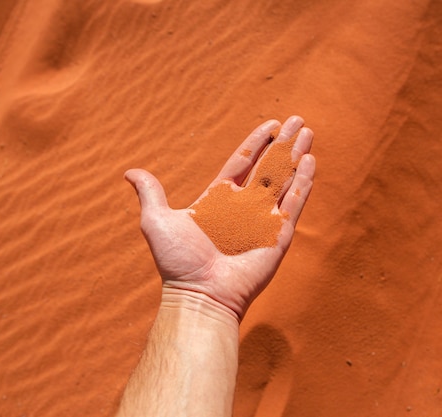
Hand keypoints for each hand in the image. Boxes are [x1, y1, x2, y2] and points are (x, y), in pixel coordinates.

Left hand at [125, 116, 314, 319]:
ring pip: (284, 180)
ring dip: (296, 157)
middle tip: (298, 120)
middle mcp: (244, 207)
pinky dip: (303, 183)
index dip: (256, 142)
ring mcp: (263, 221)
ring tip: (309, 134)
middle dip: (283, 143)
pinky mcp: (278, 235)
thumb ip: (151, 193)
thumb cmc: (177, 261)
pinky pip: (294, 204)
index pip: (242, 162)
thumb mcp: (157, 220)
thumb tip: (130, 172)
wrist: (200, 293)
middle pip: (268, 166)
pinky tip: (311, 162)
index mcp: (219, 200)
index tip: (271, 124)